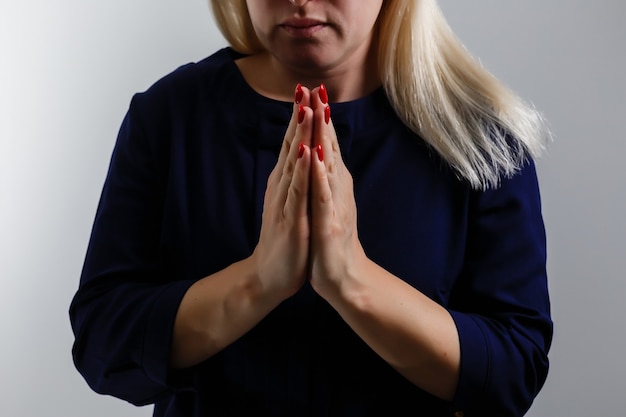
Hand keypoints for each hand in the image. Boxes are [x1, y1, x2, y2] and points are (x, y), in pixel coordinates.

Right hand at [250, 85, 314, 299]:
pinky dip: (301, 170)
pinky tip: (304, 153)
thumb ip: (294, 179)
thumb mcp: (291, 202)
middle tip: (303, 87)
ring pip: (293, 163)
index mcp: (285, 182)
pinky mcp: (291, 219)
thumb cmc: (285, 238)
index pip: (292, 143)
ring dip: (298, 135)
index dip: (300, 117)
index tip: (307, 89)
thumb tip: (298, 154)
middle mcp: (282, 187)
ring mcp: (285, 202)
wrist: (270, 275)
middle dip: (298, 116)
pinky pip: (296, 191)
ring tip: (305, 109)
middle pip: (290, 145)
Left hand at [308, 86, 366, 299]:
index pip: (327, 144)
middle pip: (330, 147)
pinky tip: (316, 157)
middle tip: (317, 87)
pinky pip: (323, 195)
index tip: (313, 90)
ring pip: (329, 164)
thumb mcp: (328, 202)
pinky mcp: (330, 222)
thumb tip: (323, 152)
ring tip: (318, 112)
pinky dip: (319, 175)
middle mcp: (338, 188)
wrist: (344, 277)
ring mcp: (336, 204)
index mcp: (334, 183)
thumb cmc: (332, 239)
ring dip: (323, 138)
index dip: (321, 117)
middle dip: (322, 117)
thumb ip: (327, 178)